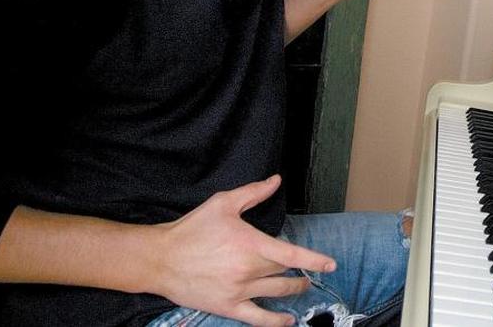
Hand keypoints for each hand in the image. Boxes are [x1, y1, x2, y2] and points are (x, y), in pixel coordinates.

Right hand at [153, 175, 333, 326]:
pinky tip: (288, 320)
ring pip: (277, 294)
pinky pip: (258, 319)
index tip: (330, 264)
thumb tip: (276, 181)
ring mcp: (239, 292)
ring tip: (301, 288)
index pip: (292, 255)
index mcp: (251, 244)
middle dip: (299, 272)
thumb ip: (253, 192)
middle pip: (285, 273)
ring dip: (293, 291)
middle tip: (306, 271)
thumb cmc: (192, 229)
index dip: (314, 260)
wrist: (161, 259)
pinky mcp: (228, 307)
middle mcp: (249, 270)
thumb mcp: (224, 203)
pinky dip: (276, 322)